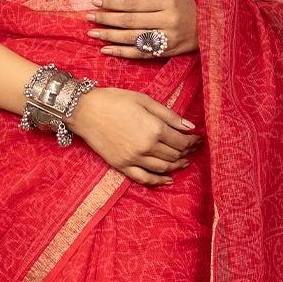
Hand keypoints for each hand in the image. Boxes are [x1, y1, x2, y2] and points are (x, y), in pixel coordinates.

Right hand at [67, 86, 202, 186]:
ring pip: (163, 168)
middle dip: (187, 152)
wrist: (84, 110)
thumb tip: (190, 127)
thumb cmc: (114, 100)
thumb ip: (169, 115)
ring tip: (184, 162)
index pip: (182, 141)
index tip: (198, 139)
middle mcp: (147, 147)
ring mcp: (134, 159)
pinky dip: (158, 182)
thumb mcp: (145, 100)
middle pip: (174, 155)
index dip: (193, 141)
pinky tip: (168, 180)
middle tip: (193, 149)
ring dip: (177, 166)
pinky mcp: (122, 166)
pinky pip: (144, 179)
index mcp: (154, 129)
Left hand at [84, 0, 197, 57]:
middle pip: (130, 21)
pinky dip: (122, 52)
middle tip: (89, 17)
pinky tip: (107, 50)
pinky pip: (140, 54)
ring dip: (110, 36)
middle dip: (107, 19)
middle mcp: (167, 20)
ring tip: (93, 34)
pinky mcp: (167, 52)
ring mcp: (167, 38)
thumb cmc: (189, 8)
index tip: (96, 2)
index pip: (133, 4)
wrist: (213, 27)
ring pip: (132, 38)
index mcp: (167, 2)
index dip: (112, 4)